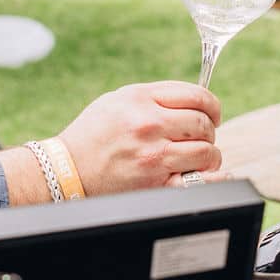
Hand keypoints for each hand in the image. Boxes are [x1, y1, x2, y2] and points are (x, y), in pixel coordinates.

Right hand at [55, 81, 222, 194]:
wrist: (67, 170)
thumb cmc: (92, 134)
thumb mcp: (117, 100)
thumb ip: (154, 97)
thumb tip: (192, 100)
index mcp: (141, 99)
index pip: (197, 96)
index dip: (212, 106)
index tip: (212, 114)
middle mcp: (149, 125)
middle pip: (203, 123)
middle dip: (209, 130)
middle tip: (201, 137)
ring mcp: (153, 156)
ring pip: (206, 151)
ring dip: (209, 154)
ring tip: (198, 157)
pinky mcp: (155, 183)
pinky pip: (198, 180)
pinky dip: (210, 177)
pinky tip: (205, 173)